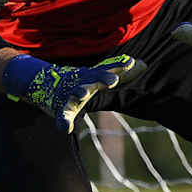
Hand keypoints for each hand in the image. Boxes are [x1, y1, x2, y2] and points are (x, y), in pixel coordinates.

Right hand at [6, 54, 145, 132]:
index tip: (130, 62)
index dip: (119, 67)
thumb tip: (144, 64)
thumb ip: (120, 71)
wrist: (47, 83)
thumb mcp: (100, 76)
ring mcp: (71, 95)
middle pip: (94, 79)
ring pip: (75, 94)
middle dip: (102, 79)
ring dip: (79, 94)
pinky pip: (62, 116)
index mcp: (94, 77)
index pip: (109, 70)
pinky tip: (65, 128)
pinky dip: (63, 121)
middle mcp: (83, 83)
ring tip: (82, 95)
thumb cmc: (82, 81)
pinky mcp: (61, 108)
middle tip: (113, 81)